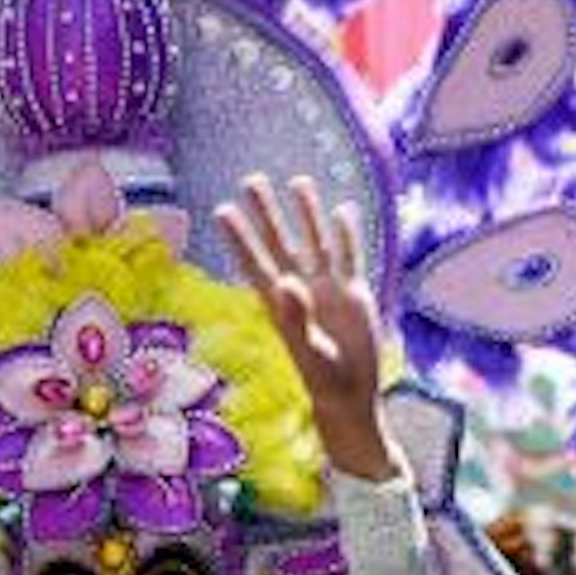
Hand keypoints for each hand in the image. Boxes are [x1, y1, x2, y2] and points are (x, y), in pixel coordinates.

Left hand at [216, 174, 393, 483]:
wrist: (351, 394)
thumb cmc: (323, 380)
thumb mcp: (308, 350)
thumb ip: (296, 318)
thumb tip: (287, 281)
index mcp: (280, 304)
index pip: (255, 263)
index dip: (239, 238)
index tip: (222, 211)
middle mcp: (300, 290)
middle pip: (280, 243)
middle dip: (266, 213)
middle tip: (251, 180)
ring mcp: (327, 288)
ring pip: (315, 241)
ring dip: (306, 213)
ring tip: (298, 181)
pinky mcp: (353, 292)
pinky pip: (349, 255)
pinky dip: (347, 234)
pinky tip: (341, 210)